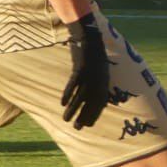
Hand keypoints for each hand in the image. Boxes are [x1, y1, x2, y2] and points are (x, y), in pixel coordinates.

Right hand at [61, 14, 112, 128]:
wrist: (91, 39)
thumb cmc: (95, 56)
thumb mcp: (100, 71)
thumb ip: (97, 83)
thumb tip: (90, 96)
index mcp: (104, 82)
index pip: (100, 103)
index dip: (94, 114)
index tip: (87, 125)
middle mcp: (98, 81)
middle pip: (91, 103)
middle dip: (84, 116)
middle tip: (77, 128)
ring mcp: (90, 75)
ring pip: (81, 96)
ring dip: (73, 109)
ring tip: (66, 120)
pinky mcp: (81, 69)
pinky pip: (73, 84)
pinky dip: (68, 94)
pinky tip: (62, 103)